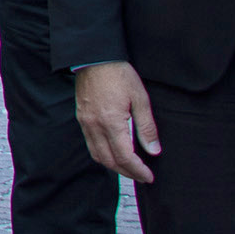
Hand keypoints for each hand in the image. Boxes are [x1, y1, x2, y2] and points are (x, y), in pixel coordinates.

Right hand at [74, 61, 158, 183]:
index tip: (149, 176)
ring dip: (113, 166)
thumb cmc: (118, 74)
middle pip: (109, 161)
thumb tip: (153, 150)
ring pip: (97, 156)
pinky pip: (90, 144)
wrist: (94, 57)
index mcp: (111, 122)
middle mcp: (95, 126)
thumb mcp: (140, 99)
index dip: (138, 170)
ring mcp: (85, 123)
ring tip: (129, 167)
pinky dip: (102, 154)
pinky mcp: (81, 118)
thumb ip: (146, 127)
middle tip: (141, 175)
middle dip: (127, 172)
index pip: (125, 157)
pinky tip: (114, 152)